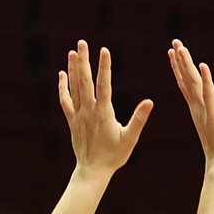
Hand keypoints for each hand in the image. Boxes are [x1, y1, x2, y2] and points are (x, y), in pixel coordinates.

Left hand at [58, 41, 152, 175]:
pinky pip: (65, 100)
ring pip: (74, 88)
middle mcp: (88, 111)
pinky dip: (63, 87)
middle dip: (85, 61)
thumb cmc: (114, 156)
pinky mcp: (71, 120)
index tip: (104, 50)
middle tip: (82, 42)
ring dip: (73, 69)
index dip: (104, 67)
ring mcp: (78, 115)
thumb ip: (139, 118)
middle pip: (85, 81)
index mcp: (104, 113)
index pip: (104, 85)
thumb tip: (150, 102)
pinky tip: (63, 74)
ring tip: (73, 52)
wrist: (92, 170)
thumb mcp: (130, 138)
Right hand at [168, 40, 213, 164]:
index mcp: (197, 109)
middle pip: (186, 79)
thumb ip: (209, 120)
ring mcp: (204, 111)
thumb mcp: (212, 129)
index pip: (185, 84)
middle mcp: (197, 107)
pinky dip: (206, 80)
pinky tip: (203, 66)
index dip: (178, 68)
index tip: (173, 53)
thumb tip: (208, 118)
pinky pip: (209, 94)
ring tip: (180, 48)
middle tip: (174, 43)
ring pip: (193, 83)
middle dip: (180, 60)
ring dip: (187, 65)